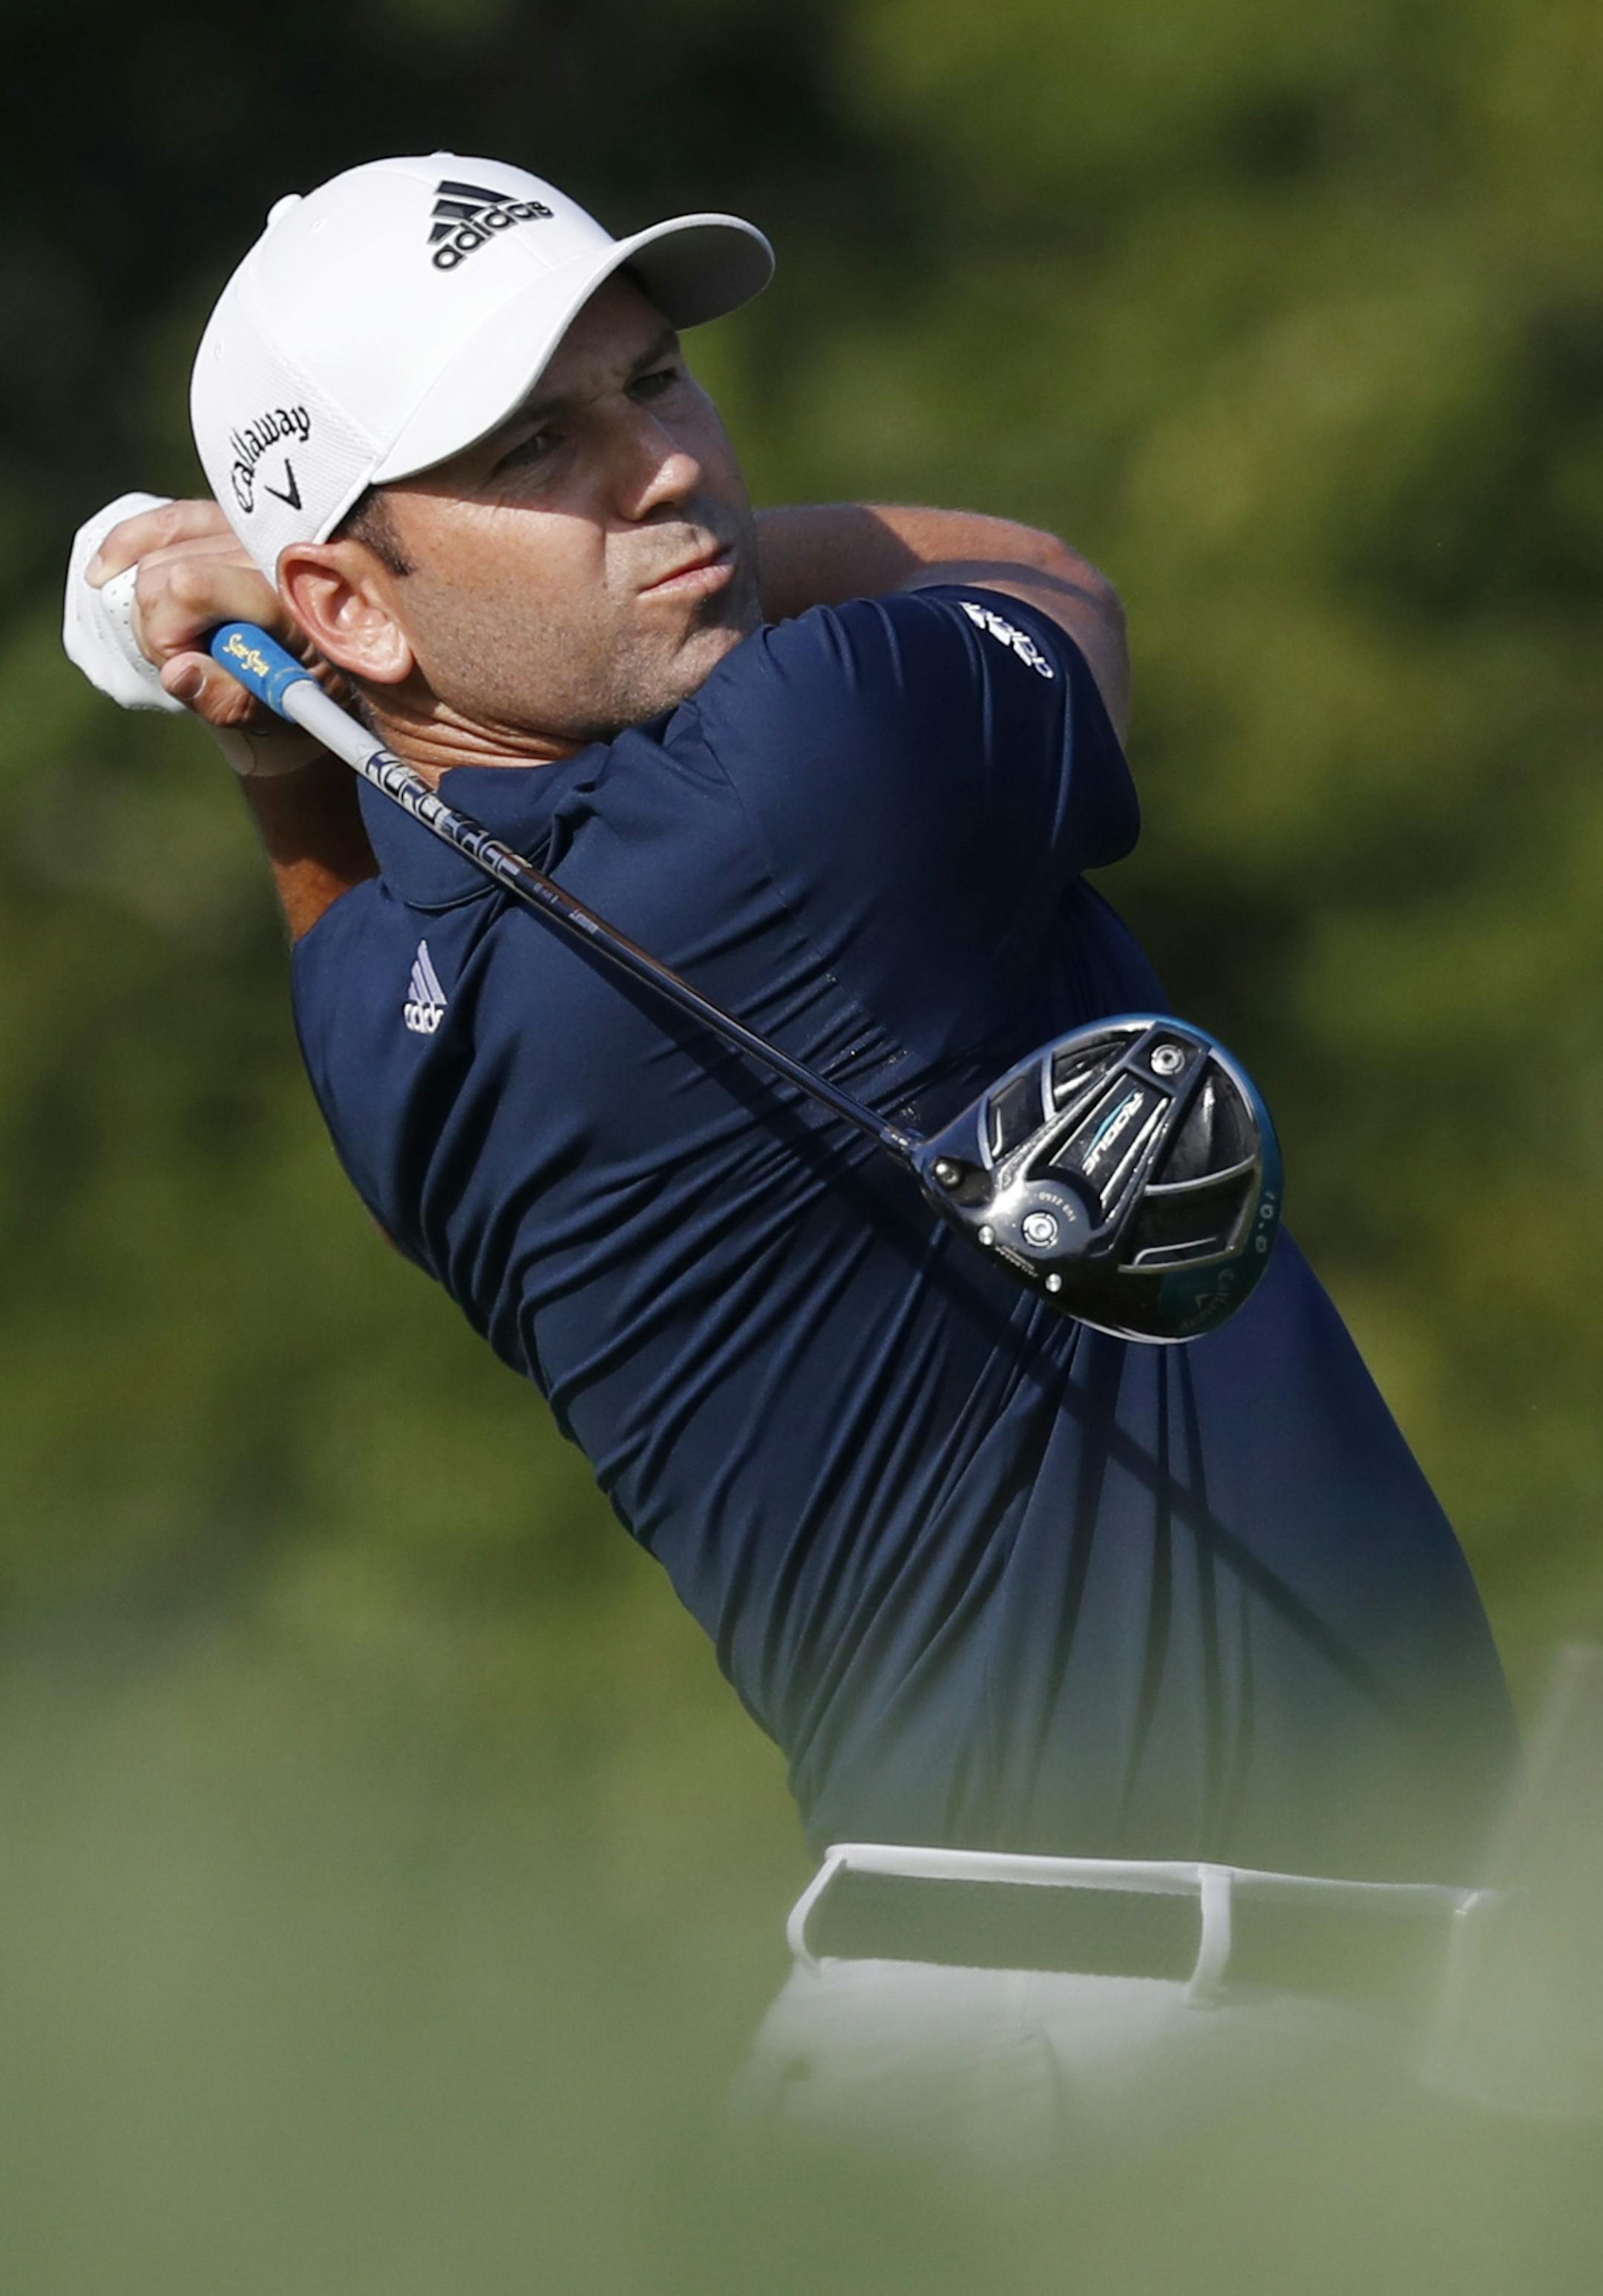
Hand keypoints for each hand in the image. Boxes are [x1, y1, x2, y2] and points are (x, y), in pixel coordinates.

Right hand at [67, 495, 331, 776]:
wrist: (342, 657)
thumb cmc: (312, 687)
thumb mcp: (280, 706)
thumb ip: (228, 697)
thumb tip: (175, 671)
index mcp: (285, 591)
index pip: (187, 587)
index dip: (165, 634)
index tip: (184, 664)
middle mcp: (268, 545)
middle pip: (162, 572)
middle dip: (157, 623)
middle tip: (187, 656)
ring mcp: (249, 525)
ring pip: (157, 550)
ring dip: (150, 597)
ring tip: (184, 633)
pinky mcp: (231, 517)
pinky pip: (168, 519)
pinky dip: (131, 543)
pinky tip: (106, 571)